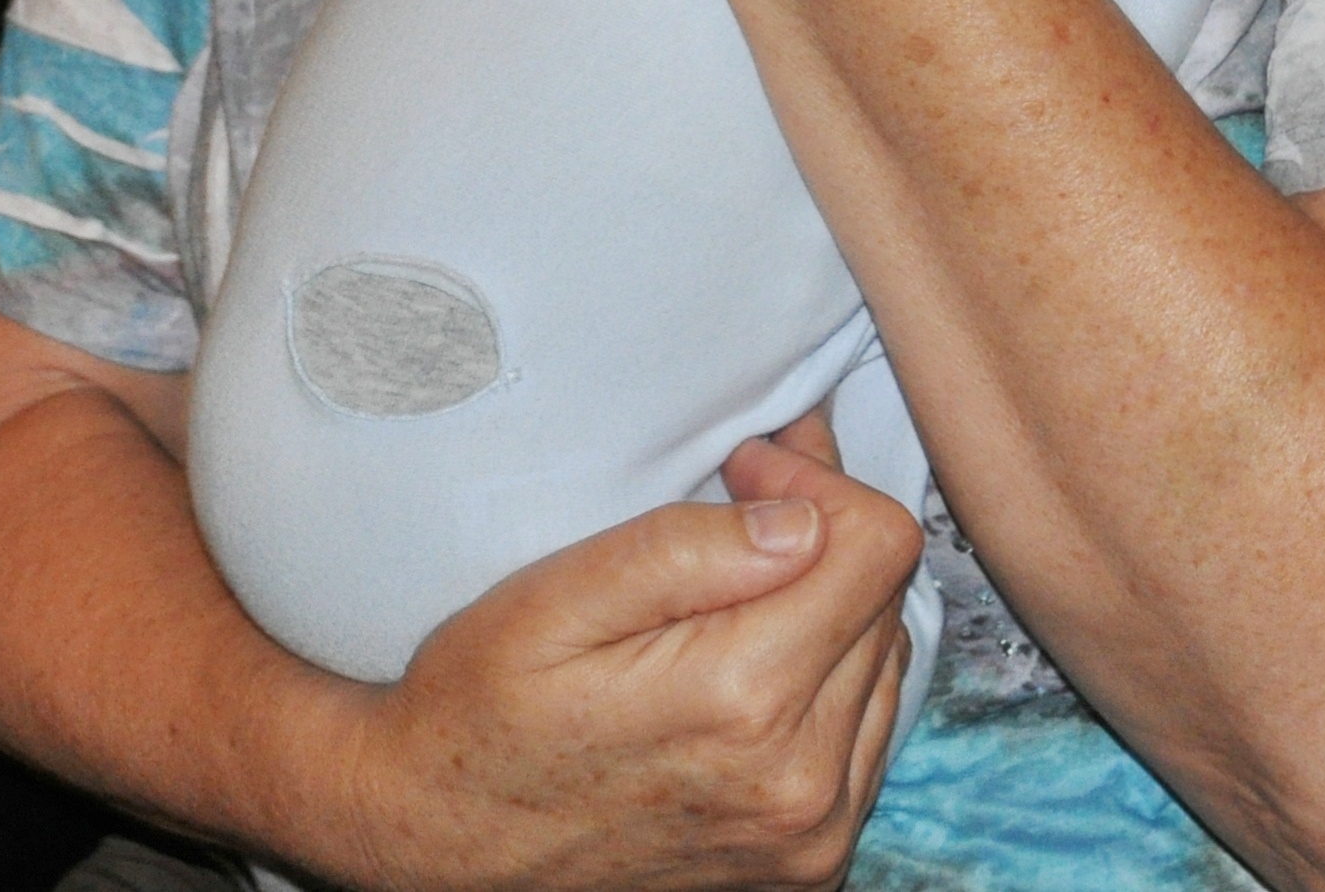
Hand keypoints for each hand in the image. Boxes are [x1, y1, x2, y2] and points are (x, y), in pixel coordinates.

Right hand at [341, 443, 920, 891]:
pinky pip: (864, 735)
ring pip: (885, 664)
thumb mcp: (557, 598)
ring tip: (739, 585)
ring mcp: (809, 838)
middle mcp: (800, 782)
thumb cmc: (482, 701)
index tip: (743, 470)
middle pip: (887, 599)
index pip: (879, 545)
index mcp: (746, 701)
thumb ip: (685, 549)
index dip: (818, 482)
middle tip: (738, 501)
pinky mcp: (805, 866)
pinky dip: (826, 681)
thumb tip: (802, 518)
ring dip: (829, 609)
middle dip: (824, 535)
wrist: (437, 836)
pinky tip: (751, 659)